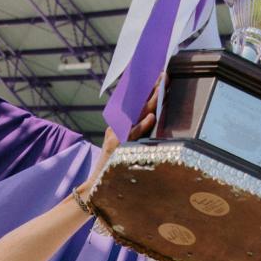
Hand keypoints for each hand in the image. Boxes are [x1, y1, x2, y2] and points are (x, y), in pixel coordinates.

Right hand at [78, 80, 160, 198]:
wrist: (97, 185)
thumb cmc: (114, 166)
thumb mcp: (124, 145)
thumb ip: (135, 131)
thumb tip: (151, 115)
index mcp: (122, 124)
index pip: (137, 103)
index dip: (147, 89)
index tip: (158, 76)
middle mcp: (119, 127)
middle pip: (138, 105)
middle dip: (152, 90)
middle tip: (163, 75)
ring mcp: (118, 136)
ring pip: (137, 115)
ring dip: (150, 102)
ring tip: (161, 88)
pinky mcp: (118, 147)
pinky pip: (133, 135)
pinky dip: (142, 126)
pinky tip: (151, 117)